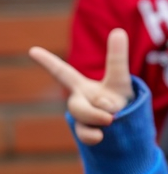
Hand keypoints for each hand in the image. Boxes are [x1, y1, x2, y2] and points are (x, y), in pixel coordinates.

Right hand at [30, 29, 132, 144]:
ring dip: (98, 118)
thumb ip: (117, 60)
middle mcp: (79, 102)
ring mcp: (82, 120)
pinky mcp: (88, 134)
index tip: (33, 50)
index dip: (48, 62)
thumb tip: (116, 38)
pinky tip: (102, 136)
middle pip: (75, 105)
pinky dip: (94, 135)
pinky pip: (85, 135)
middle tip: (111, 115)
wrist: (129, 127)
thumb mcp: (121, 78)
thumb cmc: (123, 100)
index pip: (62, 73)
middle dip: (92, 110)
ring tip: (113, 119)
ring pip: (82, 117)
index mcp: (82, 86)